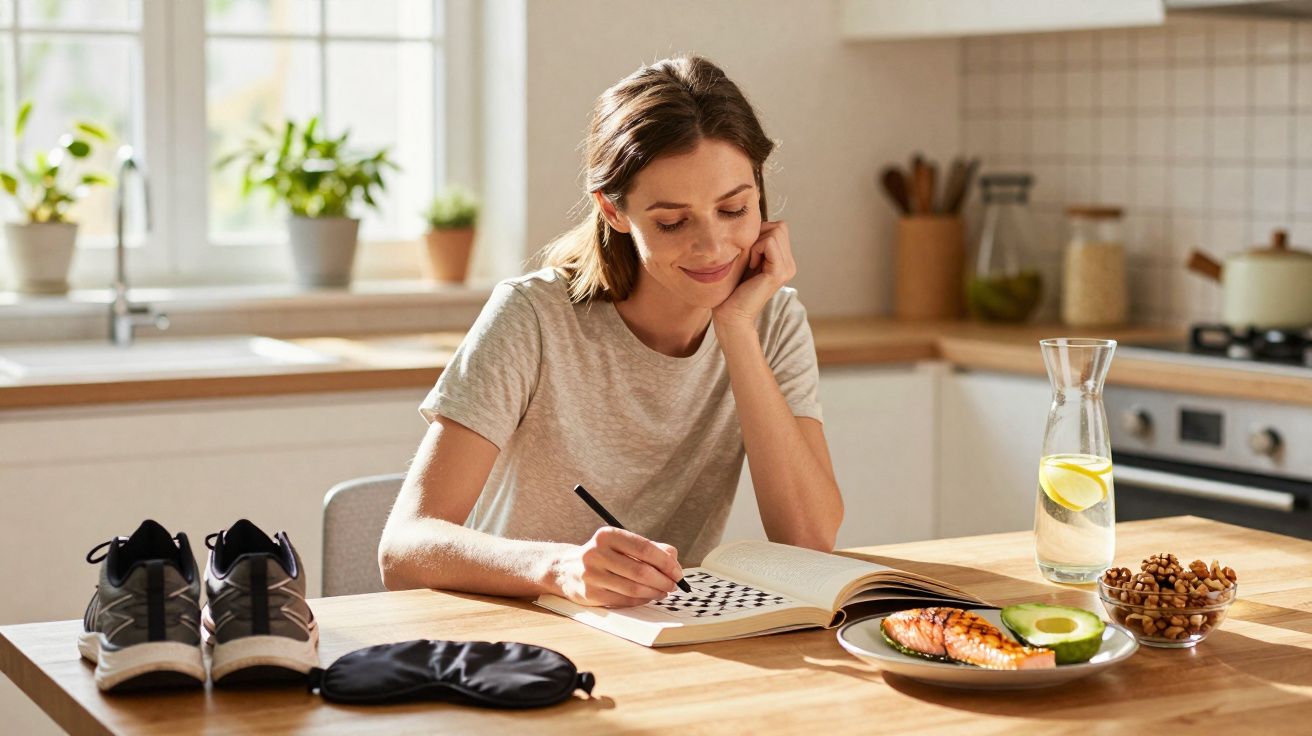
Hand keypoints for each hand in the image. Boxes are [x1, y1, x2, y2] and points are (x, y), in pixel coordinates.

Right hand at [550, 527, 683, 607]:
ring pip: (633, 588)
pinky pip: (623, 600)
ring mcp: (591, 575)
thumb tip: (674, 559)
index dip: (665, 562)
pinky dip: (641, 600)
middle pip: (640, 570)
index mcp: (607, 535)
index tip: (677, 572)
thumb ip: (650, 548)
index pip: (644, 548)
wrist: (567, 569)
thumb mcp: (622, 544)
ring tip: (663, 591)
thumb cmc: (604, 556)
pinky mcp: (589, 594)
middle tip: (674, 585)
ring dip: (654, 592)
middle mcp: (596, 553)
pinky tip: (648, 597)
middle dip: (663, 580)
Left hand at [712, 220, 795, 327]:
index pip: (779, 227)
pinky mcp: (779, 273)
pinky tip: (751, 265)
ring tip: (750, 263)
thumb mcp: (745, 257)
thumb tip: (754, 219)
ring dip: (756, 242)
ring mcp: (787, 268)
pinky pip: (770, 242)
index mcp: (784, 260)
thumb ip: (755, 241)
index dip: (759, 233)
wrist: (730, 314)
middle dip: (759, 235)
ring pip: (776, 231)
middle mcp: (789, 264)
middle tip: (748, 258)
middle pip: (780, 226)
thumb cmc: (732, 286)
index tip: (748, 254)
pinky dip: (756, 249)